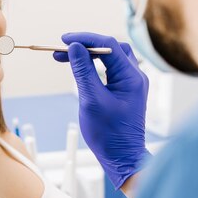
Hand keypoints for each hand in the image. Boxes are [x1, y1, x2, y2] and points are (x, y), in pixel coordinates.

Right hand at [54, 32, 150, 188]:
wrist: (123, 159)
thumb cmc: (109, 135)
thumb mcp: (91, 100)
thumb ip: (83, 71)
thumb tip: (74, 48)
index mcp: (131, 77)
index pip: (108, 45)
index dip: (85, 39)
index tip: (64, 40)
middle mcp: (135, 77)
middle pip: (110, 48)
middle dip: (85, 45)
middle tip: (62, 49)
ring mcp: (131, 84)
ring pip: (110, 58)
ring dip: (88, 55)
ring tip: (65, 58)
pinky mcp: (125, 91)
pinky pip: (110, 70)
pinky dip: (94, 66)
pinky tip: (80, 69)